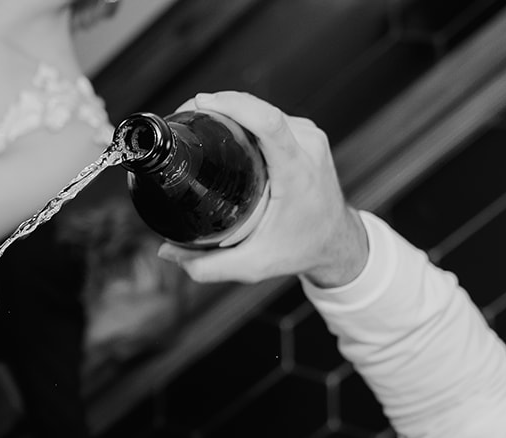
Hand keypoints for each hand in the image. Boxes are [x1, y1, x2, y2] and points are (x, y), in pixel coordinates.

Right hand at [155, 91, 368, 288]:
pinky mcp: (306, 133)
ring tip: (200, 122)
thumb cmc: (300, 249)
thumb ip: (208, 266)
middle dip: (220, 104)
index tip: (202, 103)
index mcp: (297, 172)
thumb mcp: (254, 265)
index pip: (269, 123)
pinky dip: (245, 115)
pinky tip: (225, 128)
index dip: (234, 105)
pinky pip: (271, 114)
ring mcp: (309, 135)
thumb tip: (168, 252)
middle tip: (186, 118)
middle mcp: (307, 146)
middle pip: (259, 109)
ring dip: (231, 109)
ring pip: (263, 108)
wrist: (337, 241)